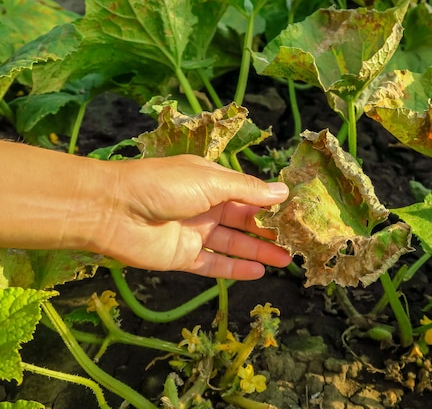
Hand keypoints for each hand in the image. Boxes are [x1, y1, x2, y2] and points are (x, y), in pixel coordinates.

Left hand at [95, 155, 290, 279]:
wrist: (112, 210)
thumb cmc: (163, 185)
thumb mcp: (211, 180)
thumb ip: (247, 190)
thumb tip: (283, 191)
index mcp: (212, 182)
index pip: (248, 195)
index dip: (271, 204)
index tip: (296, 214)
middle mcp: (206, 207)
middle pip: (244, 221)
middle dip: (269, 231)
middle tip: (296, 242)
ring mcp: (194, 233)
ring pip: (233, 244)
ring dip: (258, 251)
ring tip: (286, 259)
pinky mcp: (183, 257)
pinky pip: (213, 265)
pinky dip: (234, 270)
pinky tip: (258, 272)